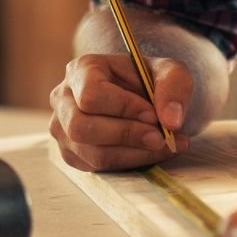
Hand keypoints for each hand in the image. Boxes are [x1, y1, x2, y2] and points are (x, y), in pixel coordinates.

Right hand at [49, 53, 191, 170]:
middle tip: (160, 138)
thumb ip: (174, 87)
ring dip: (132, 154)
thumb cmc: (152, 80)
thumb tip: (170, 122)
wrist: (144, 98)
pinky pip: (95, 167)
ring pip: (90, 153)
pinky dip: (128, 163)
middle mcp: (64, 99)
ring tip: (163, 146)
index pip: (92, 95)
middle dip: (126, 135)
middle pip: (81, 127)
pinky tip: (150, 152)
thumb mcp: (171, 72)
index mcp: (82, 69)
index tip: (153, 115)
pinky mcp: (72, 153)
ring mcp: (63, 128)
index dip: (123, 108)